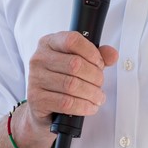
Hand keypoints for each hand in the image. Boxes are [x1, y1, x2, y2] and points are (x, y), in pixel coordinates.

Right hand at [11, 31, 117, 147]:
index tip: (99, 64)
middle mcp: (39, 58)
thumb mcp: (80, 63)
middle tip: (100, 84)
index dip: (91, 52)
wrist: (43, 107)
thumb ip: (97, 55)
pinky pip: (66, 103)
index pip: (72, 40)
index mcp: (49, 43)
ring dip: (92, 93)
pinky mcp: (37, 99)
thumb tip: (112, 54)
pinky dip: (84, 106)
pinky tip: (90, 106)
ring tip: (98, 97)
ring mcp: (35, 79)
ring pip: (72, 85)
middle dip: (95, 76)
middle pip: (75, 64)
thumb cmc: (62, 80)